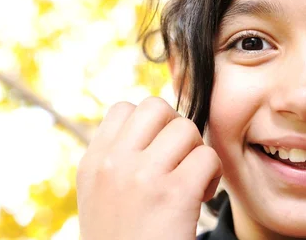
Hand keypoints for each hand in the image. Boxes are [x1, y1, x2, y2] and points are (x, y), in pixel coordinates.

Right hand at [76, 97, 221, 239]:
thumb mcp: (103, 194)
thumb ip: (120, 158)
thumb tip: (160, 123)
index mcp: (93, 163)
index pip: (124, 108)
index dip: (149, 124)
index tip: (156, 151)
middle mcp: (113, 164)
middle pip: (157, 108)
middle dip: (174, 129)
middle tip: (177, 161)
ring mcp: (142, 176)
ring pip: (186, 128)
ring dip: (196, 152)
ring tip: (190, 181)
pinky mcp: (174, 193)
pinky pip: (207, 157)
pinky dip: (212, 176)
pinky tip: (200, 198)